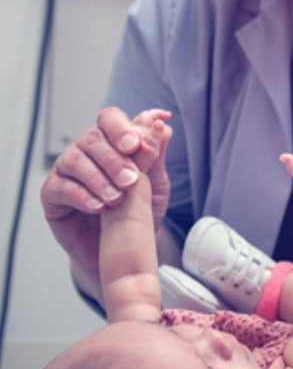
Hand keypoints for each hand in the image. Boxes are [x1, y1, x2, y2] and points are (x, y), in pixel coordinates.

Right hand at [40, 107, 171, 288]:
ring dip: (98, 179)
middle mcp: (86, 150)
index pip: (110, 120)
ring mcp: (66, 170)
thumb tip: (163, 127)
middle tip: (131, 181)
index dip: (121, 128)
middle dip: (114, 159)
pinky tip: (98, 207)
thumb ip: (154, 156)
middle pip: (92, 139)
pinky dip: (82, 196)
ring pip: (74, 161)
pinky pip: (61, 187)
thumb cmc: (136, 211)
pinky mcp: (52, 193)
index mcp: (112, 142)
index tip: (135, 144)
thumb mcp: (153, 184)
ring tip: (117, 198)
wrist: (121, 249)